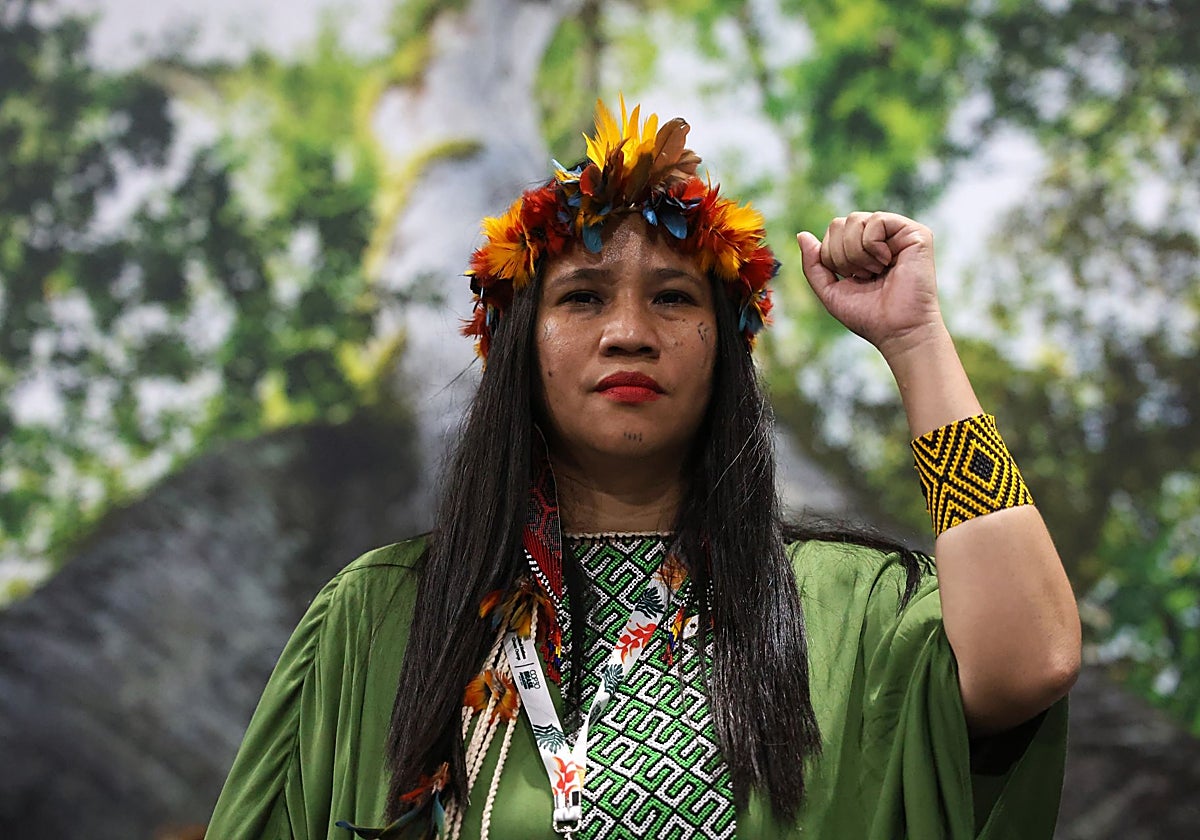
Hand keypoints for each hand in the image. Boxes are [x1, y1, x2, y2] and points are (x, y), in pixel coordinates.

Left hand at [796, 212, 945, 360]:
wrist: (898, 331)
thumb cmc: (868, 316)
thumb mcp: (830, 290)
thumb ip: (814, 264)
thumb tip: (802, 235)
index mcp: (862, 248)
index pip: (832, 231)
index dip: (830, 256)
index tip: (851, 278)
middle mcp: (881, 237)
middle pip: (839, 223)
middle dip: (841, 255)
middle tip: (863, 276)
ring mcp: (898, 233)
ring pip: (855, 220)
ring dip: (856, 253)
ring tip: (874, 272)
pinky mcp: (915, 233)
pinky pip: (876, 220)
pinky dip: (872, 245)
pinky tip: (886, 263)